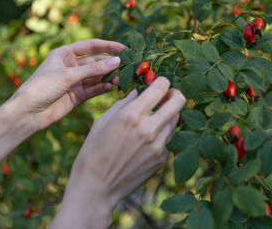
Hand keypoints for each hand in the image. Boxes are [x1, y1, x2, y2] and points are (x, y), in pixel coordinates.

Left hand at [10, 39, 125, 131]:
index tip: (124, 49)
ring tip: (122, 79)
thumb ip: (94, 69)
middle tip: (127, 67)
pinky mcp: (77, 95)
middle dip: (111, 64)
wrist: (28, 113)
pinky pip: (94, 89)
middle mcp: (71, 66)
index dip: (108, 46)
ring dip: (109, 77)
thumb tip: (117, 61)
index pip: (91, 46)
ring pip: (97, 76)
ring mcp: (74, 81)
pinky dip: (103, 88)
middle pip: (96, 62)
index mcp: (65, 54)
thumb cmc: (42, 87)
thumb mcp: (68, 75)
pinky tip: (112, 87)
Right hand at [51, 77, 185, 228]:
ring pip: (175, 121)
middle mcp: (149, 129)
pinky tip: (146, 141)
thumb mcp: (102, 122)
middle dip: (174, 94)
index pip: (161, 88)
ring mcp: (158, 146)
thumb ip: (123, 104)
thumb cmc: (93, 152)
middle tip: (166, 96)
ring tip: (153, 119)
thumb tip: (138, 93)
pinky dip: (161, 135)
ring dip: (167, 115)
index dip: (162, 81)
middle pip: (178, 102)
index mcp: (131, 116)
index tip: (159, 83)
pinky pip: (168, 140)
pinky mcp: (161, 159)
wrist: (96, 188)